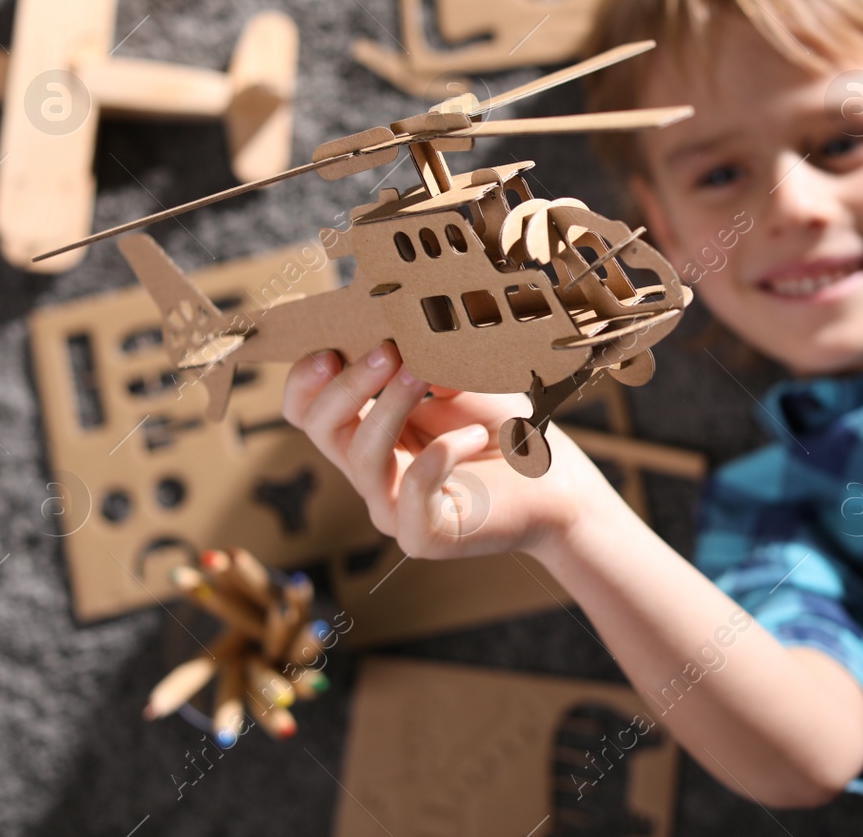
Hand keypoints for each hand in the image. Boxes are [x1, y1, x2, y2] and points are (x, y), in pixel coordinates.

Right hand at [281, 342, 611, 559]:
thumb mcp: (459, 381)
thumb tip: (393, 325)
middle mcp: (370, 474)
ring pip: (363, 457)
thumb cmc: (504, 427)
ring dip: (391, 407)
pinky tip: (476, 435)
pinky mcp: (422, 536)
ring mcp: (392, 509)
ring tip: (423, 372)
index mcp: (367, 434)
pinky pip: (414, 489)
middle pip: (322, 430)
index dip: (306, 379)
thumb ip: (421, 358)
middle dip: (350, 385)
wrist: (556, 481)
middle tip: (387, 351)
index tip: (333, 345)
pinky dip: (444, 452)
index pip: (307, 411)